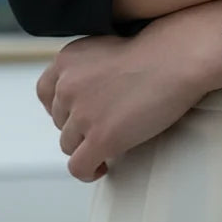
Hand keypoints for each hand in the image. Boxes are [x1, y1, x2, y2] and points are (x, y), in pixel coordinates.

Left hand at [36, 0, 221, 182]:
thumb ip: (87, 70)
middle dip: (79, 127)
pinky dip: (88, 171)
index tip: (77, 115)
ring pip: (68, 145)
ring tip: (108, 148)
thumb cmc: (156, 52)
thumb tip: (86, 100)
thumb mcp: (106, 49)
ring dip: (86, 147)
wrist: (177, 59)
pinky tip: (103, 166)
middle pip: (60, 121)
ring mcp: (82, 114)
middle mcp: (67, 86)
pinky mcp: (100, 138)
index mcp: (66, 61)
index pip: (45, 92)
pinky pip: (79, 167)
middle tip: (105, 128)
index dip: (61, 108)